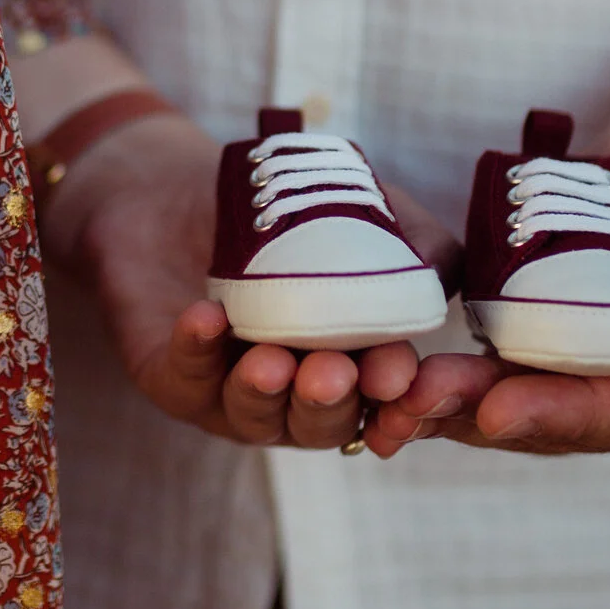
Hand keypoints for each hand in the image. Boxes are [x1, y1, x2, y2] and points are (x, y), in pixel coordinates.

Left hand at [45, 113, 432, 448]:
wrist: (182, 185)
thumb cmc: (288, 210)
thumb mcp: (368, 216)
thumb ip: (420, 248)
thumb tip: (440, 279)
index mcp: (353, 369)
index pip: (382, 404)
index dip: (394, 404)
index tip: (399, 380)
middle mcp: (295, 395)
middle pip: (319, 423)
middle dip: (329, 403)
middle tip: (335, 373)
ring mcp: (229, 392)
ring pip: (252, 416)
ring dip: (265, 393)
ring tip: (272, 361)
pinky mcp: (169, 375)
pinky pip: (184, 377)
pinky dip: (196, 350)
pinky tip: (207, 319)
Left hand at [384, 105, 609, 457]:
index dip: (575, 413)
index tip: (501, 408)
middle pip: (579, 424)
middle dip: (494, 417)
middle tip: (416, 401)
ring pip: (534, 417)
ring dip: (460, 414)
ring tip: (392, 398)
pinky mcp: (567, 370)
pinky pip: (510, 390)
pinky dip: (456, 395)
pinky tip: (396, 390)